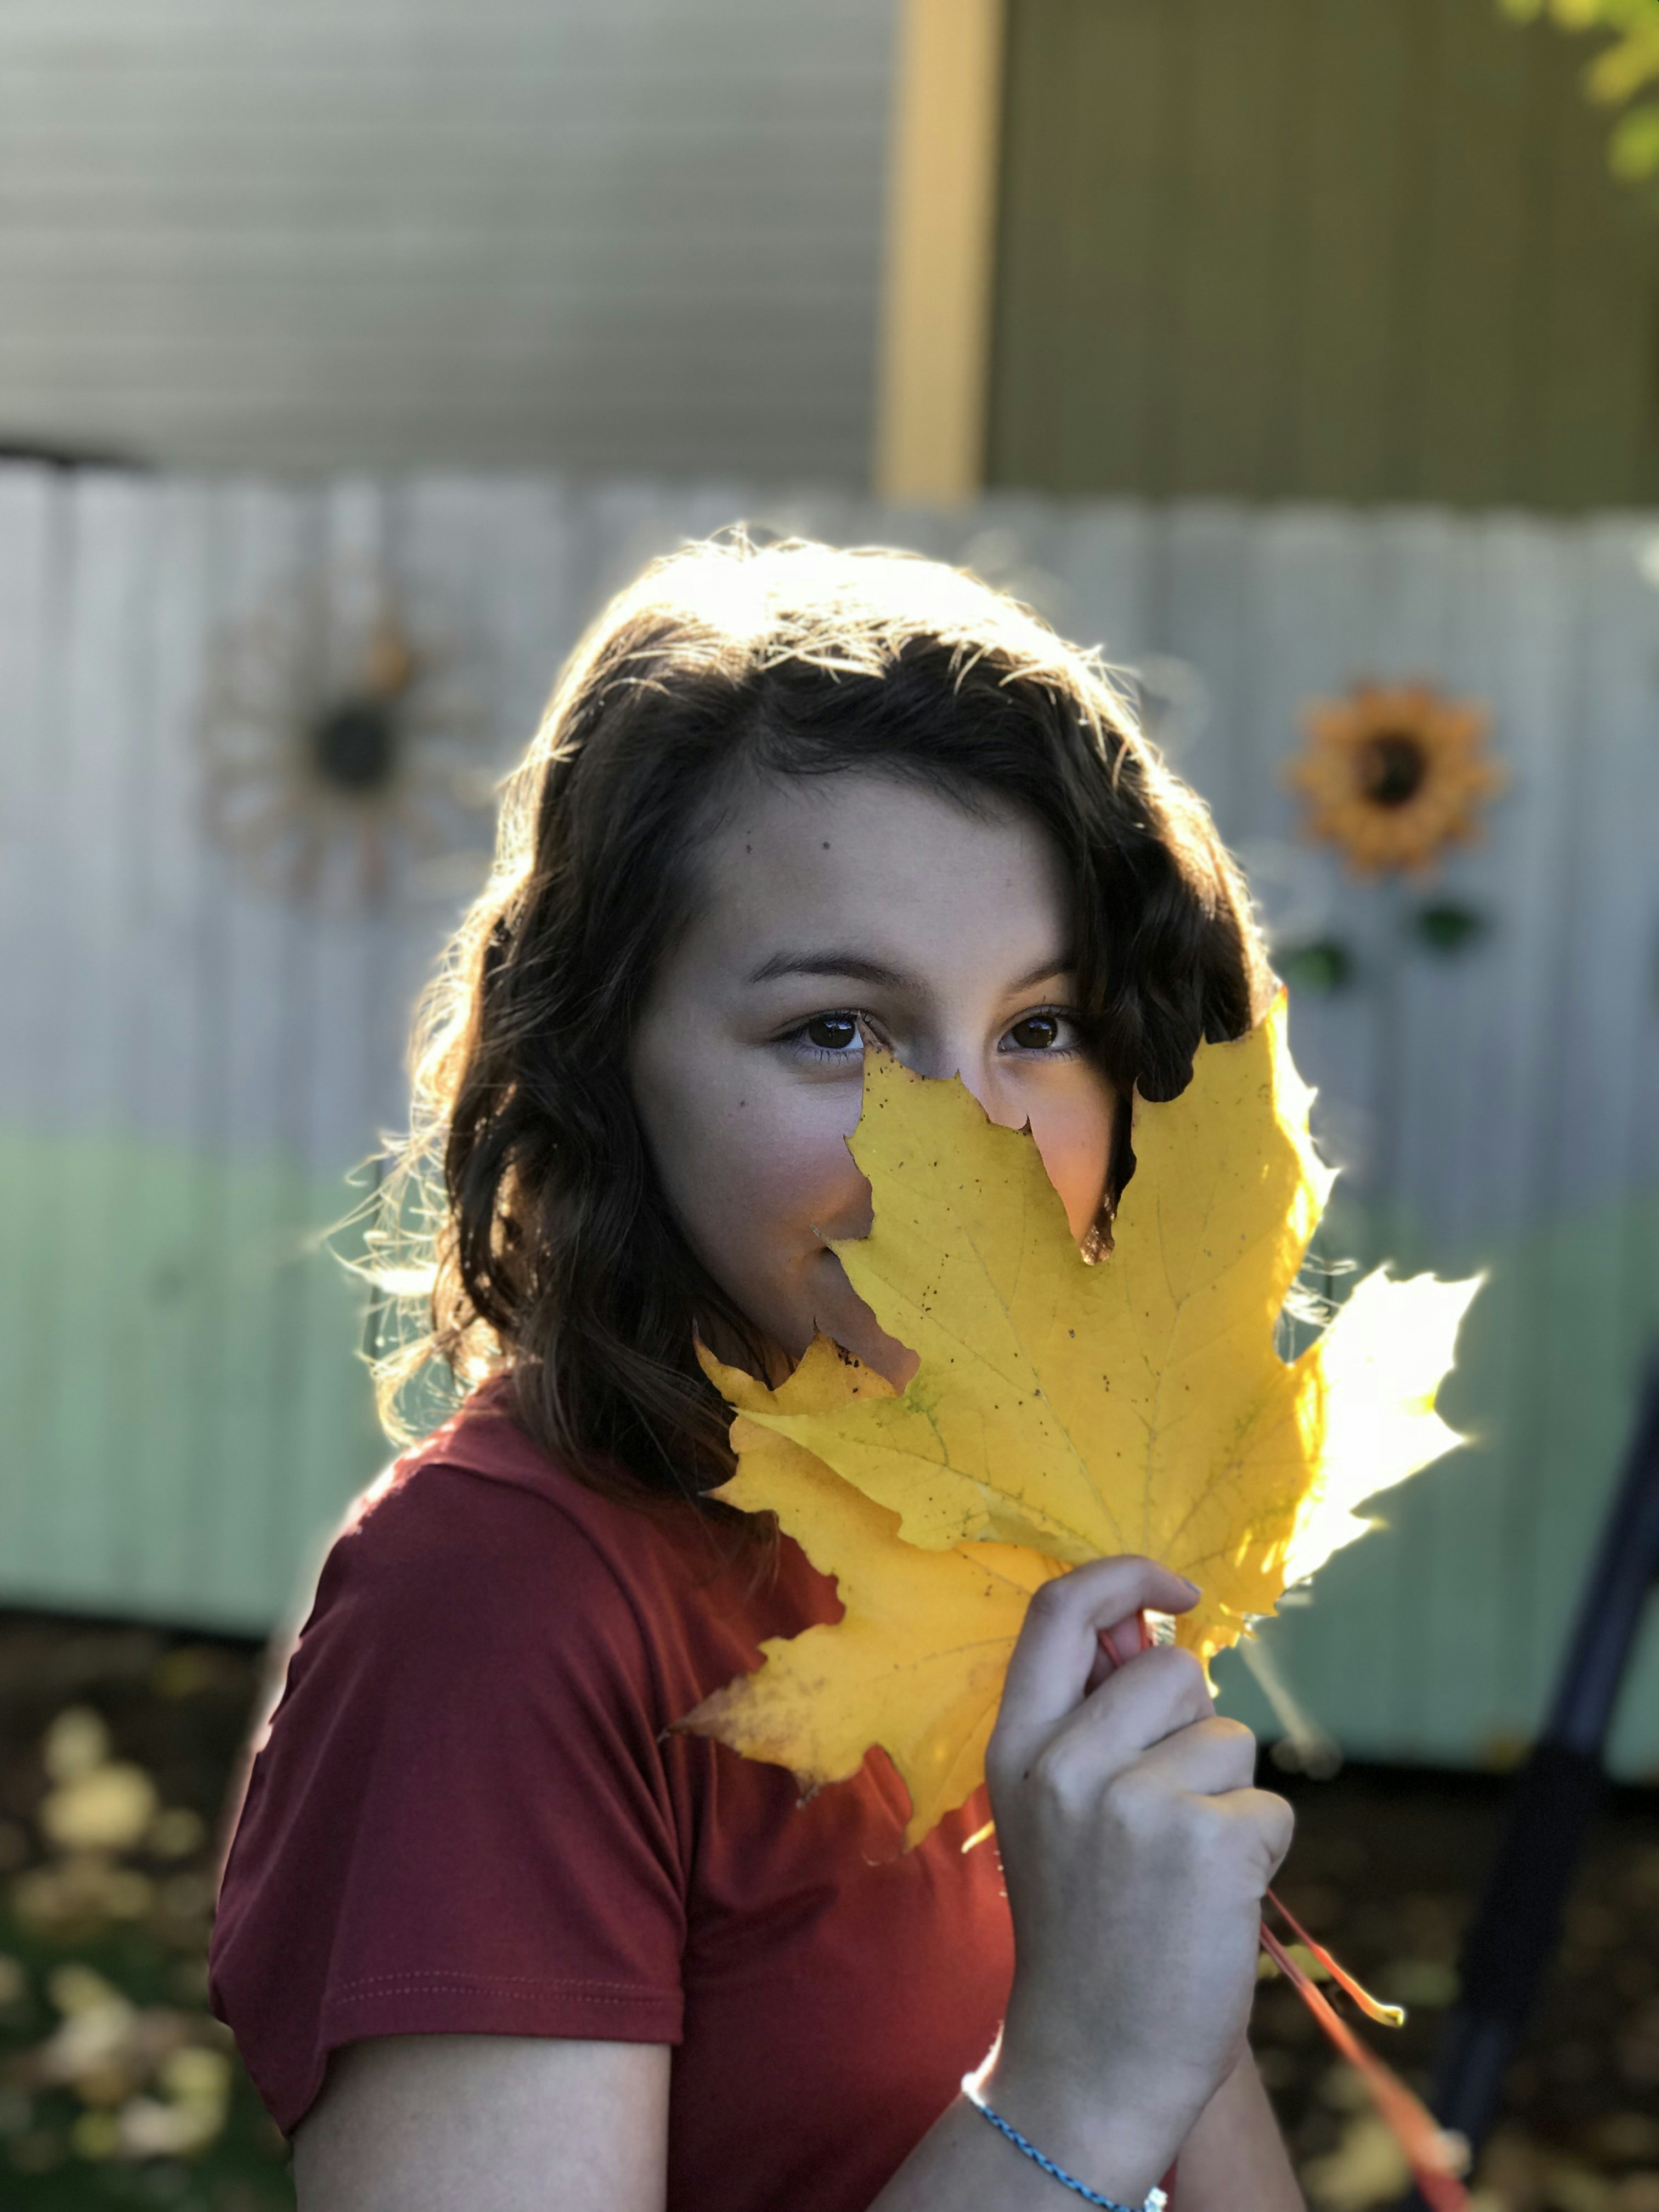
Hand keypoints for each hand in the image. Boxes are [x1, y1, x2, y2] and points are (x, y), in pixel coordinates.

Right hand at [981, 1558, 1293, 2197]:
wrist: (1091, 2064)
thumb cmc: (1085, 1930)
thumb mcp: (1051, 1811)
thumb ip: (1091, 1719)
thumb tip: (1160, 1626)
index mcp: (1016, 1747)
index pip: (1058, 1609)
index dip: (1124, 1574)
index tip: (1176, 1587)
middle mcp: (1065, 1764)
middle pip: (1175, 1670)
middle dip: (1195, 1725)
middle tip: (1167, 1811)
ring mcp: (1135, 1804)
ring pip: (1232, 1739)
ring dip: (1229, 1795)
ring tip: (1181, 1871)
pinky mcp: (1208, 1845)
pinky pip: (1271, 1805)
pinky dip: (1260, 1849)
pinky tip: (1213, 1904)